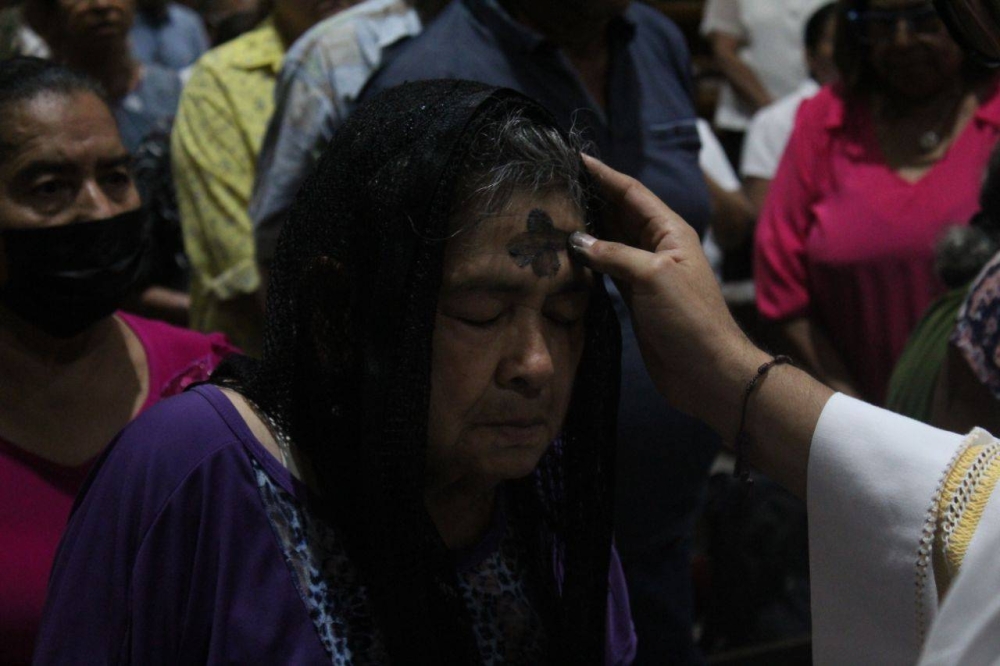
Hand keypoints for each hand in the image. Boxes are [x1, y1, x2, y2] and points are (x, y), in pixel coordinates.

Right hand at [571, 156, 767, 434]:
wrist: (708, 370)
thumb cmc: (689, 318)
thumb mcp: (653, 276)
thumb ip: (613, 254)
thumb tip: (576, 240)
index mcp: (669, 230)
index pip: (630, 192)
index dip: (603, 174)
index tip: (573, 158)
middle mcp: (657, 246)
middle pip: (618, 213)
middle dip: (590, 197)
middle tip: (553, 185)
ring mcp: (645, 272)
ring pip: (609, 241)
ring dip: (585, 229)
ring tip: (552, 214)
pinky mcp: (635, 298)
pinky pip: (606, 269)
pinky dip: (587, 261)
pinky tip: (564, 256)